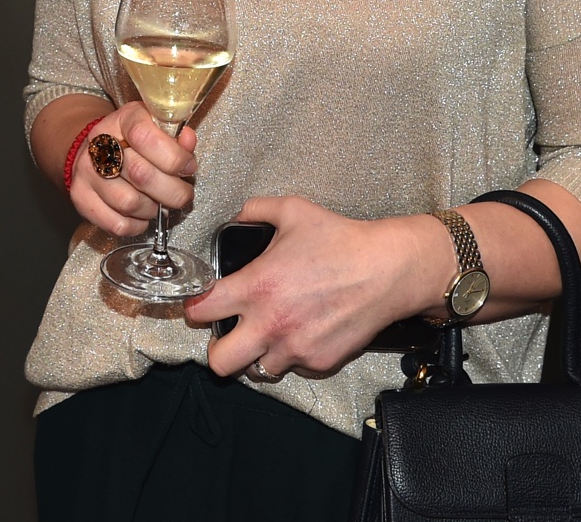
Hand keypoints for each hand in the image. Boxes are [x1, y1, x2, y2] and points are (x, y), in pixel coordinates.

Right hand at [66, 102, 198, 237]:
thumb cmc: (133, 140)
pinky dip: (137, 225)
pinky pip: (117, 224)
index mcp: (122, 120)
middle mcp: (99, 144)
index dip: (174, 157)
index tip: (188, 167)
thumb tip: (188, 140)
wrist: (95, 150)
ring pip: (129, 203)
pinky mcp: (81, 198)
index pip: (145, 137)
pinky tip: (142, 214)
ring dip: (153, 208)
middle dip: (172, 191)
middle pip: (141, 174)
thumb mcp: (156, 128)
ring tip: (158, 201)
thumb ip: (176, 136)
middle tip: (182, 193)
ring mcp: (86, 172)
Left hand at [187, 196, 456, 380]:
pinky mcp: (320, 362)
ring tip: (271, 333)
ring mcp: (295, 348)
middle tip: (229, 334)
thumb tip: (236, 216)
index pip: (201, 312)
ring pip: (258, 370)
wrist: (387, 269)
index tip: (200, 306)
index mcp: (256, 287)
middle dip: (218, 351)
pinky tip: (304, 331)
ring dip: (259, 354)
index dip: (194, 309)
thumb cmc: (340, 239)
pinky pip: (294, 367)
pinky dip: (294, 355)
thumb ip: (255, 210)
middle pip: (219, 363)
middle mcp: (270, 324)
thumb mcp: (292, 210)